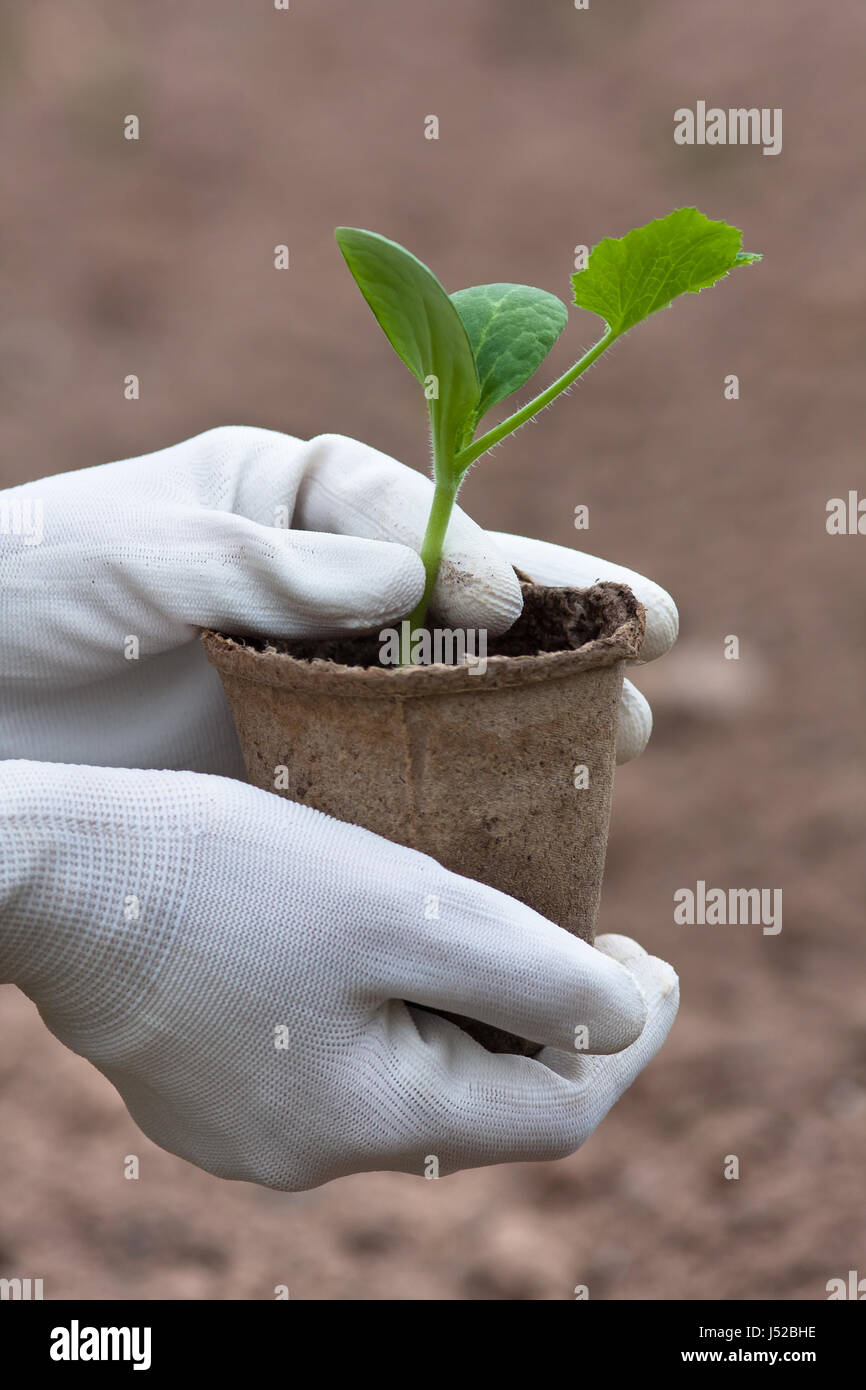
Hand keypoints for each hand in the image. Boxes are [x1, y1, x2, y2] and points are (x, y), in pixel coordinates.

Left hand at [0, 427, 675, 772]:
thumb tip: (418, 577)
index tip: (506, 597)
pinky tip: (519, 822)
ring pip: (441, 695)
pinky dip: (453, 796)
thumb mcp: (135, 555)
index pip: (405, 514)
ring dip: (533, 714)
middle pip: (455, 600)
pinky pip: (389, 778)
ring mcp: (308, 682)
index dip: (472, 551)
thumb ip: (268, 564)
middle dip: (552, 625)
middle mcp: (311, 586)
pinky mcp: (290, 769)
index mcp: (279, 501)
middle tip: (644, 651)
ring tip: (622, 738)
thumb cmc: (17, 596)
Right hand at [0, 759, 677, 1190]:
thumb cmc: (225, 874)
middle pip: (482, 1102)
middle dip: (551, 1022)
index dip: (627, 1039)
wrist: (55, 869)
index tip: (660, 959)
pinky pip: (345, 1059)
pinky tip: (395, 943)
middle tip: (589, 932)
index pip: (553, 1112)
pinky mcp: (215, 1083)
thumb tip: (626, 1019)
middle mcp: (311, 1151)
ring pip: (413, 1079)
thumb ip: (528, 974)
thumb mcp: (404, 908)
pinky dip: (399, 1008)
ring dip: (473, 1011)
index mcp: (370, 1120)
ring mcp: (253, 1125)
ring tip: (498, 925)